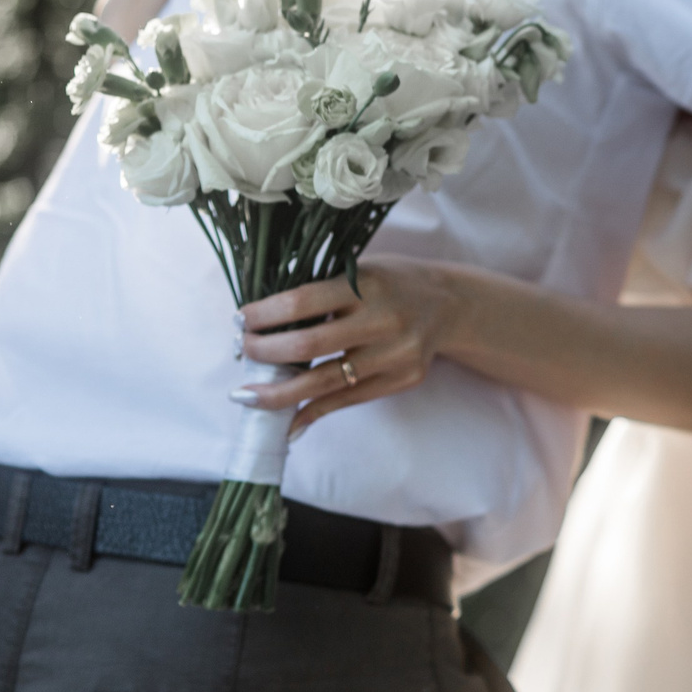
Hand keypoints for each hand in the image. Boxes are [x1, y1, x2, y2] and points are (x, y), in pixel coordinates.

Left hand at [233, 255, 464, 435]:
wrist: (452, 305)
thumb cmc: (393, 284)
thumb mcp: (361, 272)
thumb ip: (322, 292)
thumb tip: (263, 323)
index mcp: (367, 284)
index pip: (301, 302)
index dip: (263, 316)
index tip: (240, 322)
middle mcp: (384, 320)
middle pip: (307, 346)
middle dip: (264, 352)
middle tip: (242, 353)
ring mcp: (396, 354)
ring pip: (323, 383)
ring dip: (277, 393)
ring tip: (247, 396)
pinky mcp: (403, 379)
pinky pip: (347, 401)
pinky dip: (311, 412)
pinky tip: (286, 419)